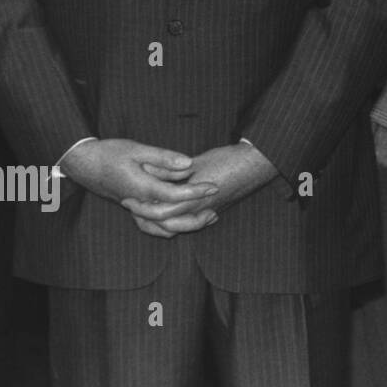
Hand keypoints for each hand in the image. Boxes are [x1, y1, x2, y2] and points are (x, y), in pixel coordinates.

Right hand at [60, 138, 218, 236]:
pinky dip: (170, 226)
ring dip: (186, 224)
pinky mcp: (133, 208)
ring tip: (208, 216)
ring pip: (162, 226)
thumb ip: (163, 158)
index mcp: (141, 188)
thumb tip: (188, 164)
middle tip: (216, 205)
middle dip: (196, 213)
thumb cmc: (109, 153)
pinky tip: (186, 217)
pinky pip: (152, 225)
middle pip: (171, 218)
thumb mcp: (137, 149)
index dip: (196, 192)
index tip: (214, 186)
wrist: (82, 164)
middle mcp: (138, 203)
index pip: (175, 195)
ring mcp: (134, 209)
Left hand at [121, 141, 277, 237]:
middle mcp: (200, 209)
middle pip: (167, 225)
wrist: (257, 164)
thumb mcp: (199, 161)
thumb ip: (177, 171)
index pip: (160, 211)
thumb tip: (154, 174)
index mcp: (193, 197)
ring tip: (149, 213)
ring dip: (162, 224)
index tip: (129, 199)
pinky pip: (193, 223)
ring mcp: (209, 212)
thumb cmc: (229, 159)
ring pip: (180, 228)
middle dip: (148, 220)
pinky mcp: (216, 210)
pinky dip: (180, 223)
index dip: (142, 208)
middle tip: (134, 209)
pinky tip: (174, 215)